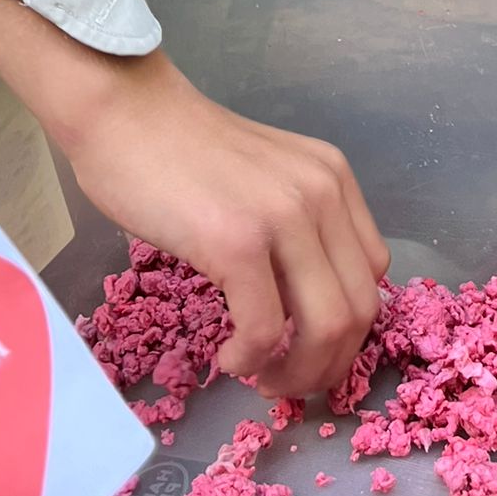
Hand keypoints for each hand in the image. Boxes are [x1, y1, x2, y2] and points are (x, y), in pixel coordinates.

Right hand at [0, 0, 387, 404]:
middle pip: (360, 309)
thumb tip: (305, 307)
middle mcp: (322, 192)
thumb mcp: (265, 181)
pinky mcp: (237, 241)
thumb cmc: (178, 152)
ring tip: (257, 376)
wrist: (124, 112)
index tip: (306, 352)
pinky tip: (227, 358)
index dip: (347, 329)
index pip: (372, 275)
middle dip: (327, 365)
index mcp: (333, 178)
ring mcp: (283, 215)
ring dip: (296, 372)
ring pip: (327, 327)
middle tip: (284, 383)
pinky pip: (265, 329)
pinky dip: (251, 360)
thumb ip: (294, 226)